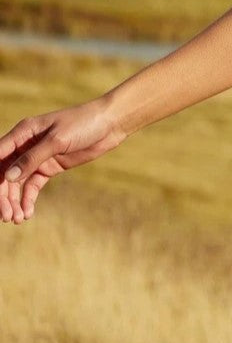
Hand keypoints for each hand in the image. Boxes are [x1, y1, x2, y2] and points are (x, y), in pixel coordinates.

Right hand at [0, 97, 126, 222]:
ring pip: (17, 183)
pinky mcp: (50, 167)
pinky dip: (28, 199)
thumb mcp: (57, 140)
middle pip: (5, 173)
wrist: (109, 124)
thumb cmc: (82, 123)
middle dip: (3, 195)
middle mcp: (25, 145)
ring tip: (17, 219)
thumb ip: (32, 158)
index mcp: (22, 133)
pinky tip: (28, 213)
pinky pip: (33, 186)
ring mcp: (37, 158)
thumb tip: (9, 177)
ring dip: (15, 201)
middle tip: (6, 216)